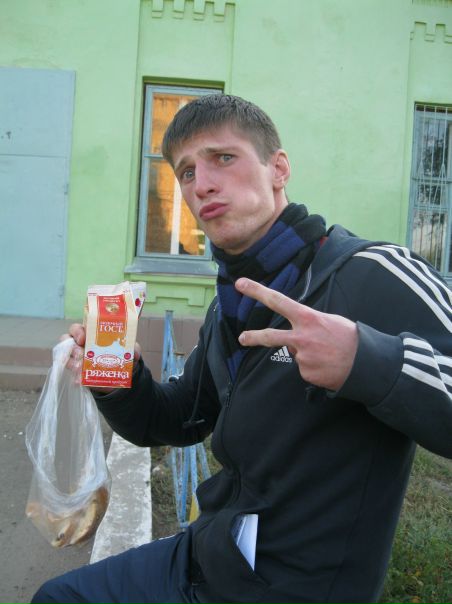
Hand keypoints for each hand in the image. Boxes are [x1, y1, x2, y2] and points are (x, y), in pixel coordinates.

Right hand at [61, 323, 141, 391]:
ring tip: (80, 369)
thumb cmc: (120, 354)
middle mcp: (79, 345)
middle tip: (81, 354)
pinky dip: (75, 377)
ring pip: (66, 358)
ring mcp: (76, 359)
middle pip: (66, 341)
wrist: (120, 374)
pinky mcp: (77, 373)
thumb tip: (134, 353)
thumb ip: (133, 348)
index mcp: (90, 334)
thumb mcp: (129, 349)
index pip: (77, 328)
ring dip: (72, 363)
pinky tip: (79, 381)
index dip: (77, 331)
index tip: (83, 338)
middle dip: (72, 348)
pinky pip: (71, 374)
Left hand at [235, 278, 357, 390]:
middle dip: (254, 337)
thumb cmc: (349, 338)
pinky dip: (314, 367)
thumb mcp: (330, 320)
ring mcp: (303, 357)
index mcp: (308, 318)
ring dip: (308, 355)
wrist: (366, 363)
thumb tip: (297, 332)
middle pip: (271, 337)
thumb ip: (309, 323)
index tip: (240, 284)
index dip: (257, 291)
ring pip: (297, 354)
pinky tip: (327, 365)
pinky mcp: (306, 373)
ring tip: (327, 355)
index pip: (278, 301)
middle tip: (242, 338)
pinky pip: (305, 369)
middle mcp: (301, 337)